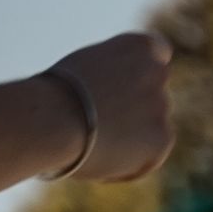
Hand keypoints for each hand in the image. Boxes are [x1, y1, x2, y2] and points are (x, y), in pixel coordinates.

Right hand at [48, 30, 176, 184]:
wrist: (53, 118)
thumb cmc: (50, 96)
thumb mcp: (80, 72)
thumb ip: (107, 81)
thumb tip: (107, 107)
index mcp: (138, 47)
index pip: (155, 56)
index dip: (138, 76)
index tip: (120, 91)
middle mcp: (157, 72)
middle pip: (152, 95)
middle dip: (133, 111)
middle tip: (101, 130)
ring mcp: (162, 105)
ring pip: (150, 128)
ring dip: (129, 139)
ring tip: (89, 150)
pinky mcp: (162, 138)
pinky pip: (150, 156)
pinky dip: (127, 164)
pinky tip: (97, 165)